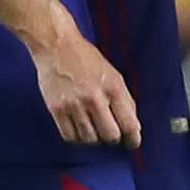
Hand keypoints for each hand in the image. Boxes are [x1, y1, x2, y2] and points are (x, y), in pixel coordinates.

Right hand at [32, 30, 140, 148]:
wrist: (56, 46)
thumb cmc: (85, 58)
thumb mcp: (113, 75)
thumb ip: (124, 100)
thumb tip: (133, 126)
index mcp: (113, 88)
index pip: (129, 124)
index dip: (133, 139)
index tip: (132, 143)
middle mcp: (95, 98)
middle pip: (110, 136)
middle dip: (112, 137)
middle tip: (108, 131)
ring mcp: (74, 105)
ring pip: (90, 139)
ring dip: (93, 137)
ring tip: (92, 126)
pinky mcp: (57, 110)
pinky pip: (70, 136)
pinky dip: (76, 137)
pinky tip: (78, 127)